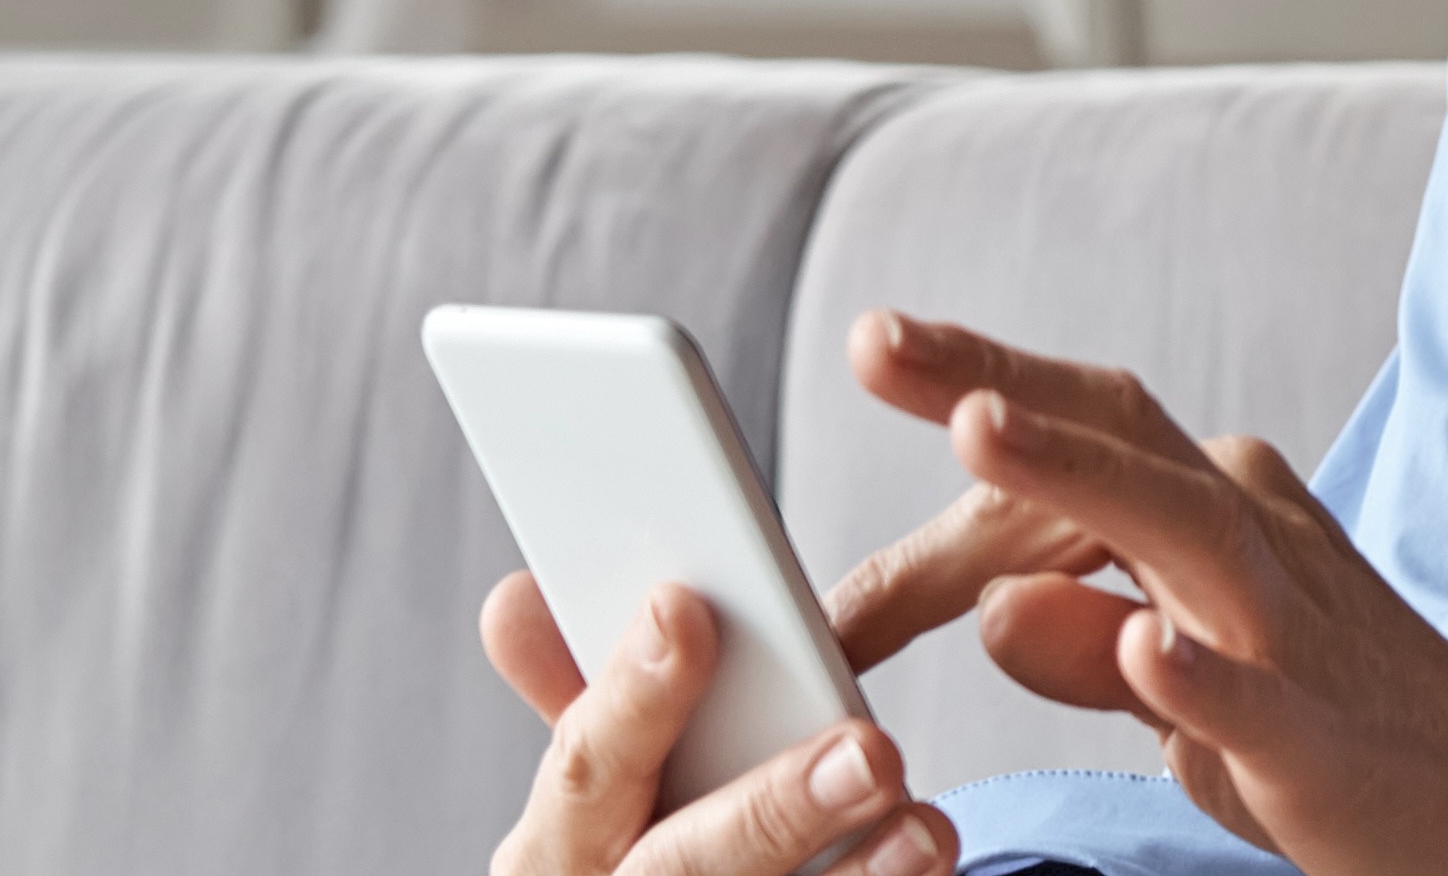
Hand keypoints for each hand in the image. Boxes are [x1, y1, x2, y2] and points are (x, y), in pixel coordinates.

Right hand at [481, 575, 953, 875]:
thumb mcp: (599, 791)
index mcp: (557, 848)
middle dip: (774, 809)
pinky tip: (929, 872)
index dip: (631, 698)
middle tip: (867, 751)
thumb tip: (518, 599)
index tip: (684, 613)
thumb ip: (584, 694)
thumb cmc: (642, 858)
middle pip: (679, 868)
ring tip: (922, 828)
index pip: (585, 771)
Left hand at [839, 311, 1447, 875]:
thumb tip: (991, 604)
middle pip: (1120, 439)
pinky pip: (1253, 698)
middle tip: (879, 339)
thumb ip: (1087, 641)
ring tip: (976, 430)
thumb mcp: (1189, 684)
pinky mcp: (1320, 738)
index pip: (1085, 435)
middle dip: (997, 381)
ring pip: (1180, 530)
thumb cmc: (1342, 738)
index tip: (875, 347)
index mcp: (1222, 514)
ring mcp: (1293, 633)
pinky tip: (1140, 648)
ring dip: (1078, 476)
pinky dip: (1195, 671)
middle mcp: (1257, 542)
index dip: (971, 397)